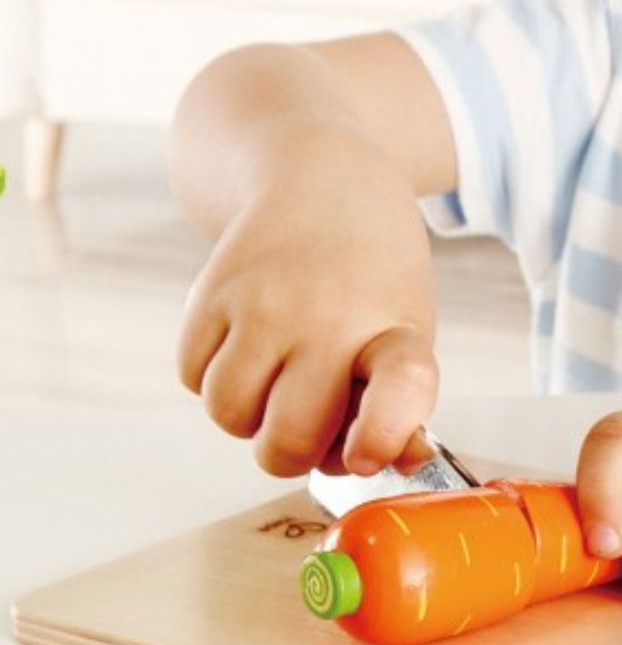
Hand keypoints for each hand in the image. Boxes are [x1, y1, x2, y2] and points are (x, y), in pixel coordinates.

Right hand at [177, 171, 438, 477]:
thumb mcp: (407, 334)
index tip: (365, 454)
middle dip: (293, 452)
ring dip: (247, 417)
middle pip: (286, 441)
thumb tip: (393, 463)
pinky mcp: (209, 292)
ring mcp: (262, 304)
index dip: (381, 436)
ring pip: (228, 415)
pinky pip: (192, 378)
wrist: (321, 180)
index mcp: (394, 333)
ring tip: (276, 378)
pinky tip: (247, 345)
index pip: (399, 391)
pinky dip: (213, 379)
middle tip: (310, 422)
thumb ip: (400, 408)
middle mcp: (327, 318)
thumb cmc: (371, 281)